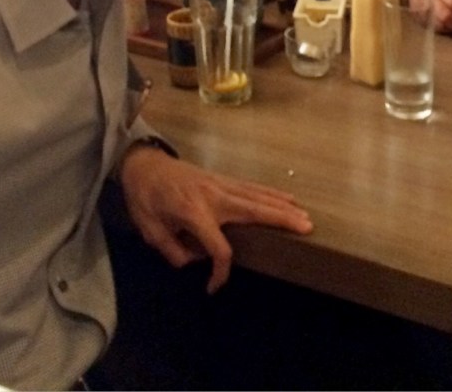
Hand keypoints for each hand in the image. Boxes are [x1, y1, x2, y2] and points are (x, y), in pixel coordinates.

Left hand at [119, 146, 312, 293]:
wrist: (144, 163)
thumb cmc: (145, 198)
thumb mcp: (150, 231)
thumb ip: (174, 251)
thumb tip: (197, 260)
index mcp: (193, 211)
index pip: (217, 246)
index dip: (219, 271)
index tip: (212, 287)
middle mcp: (213, 195)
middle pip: (253, 208)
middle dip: (280, 218)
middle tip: (306, 227)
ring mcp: (221, 183)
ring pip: (257, 195)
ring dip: (282, 205)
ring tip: (304, 215)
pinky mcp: (222, 178)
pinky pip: (251, 187)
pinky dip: (271, 193)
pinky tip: (286, 199)